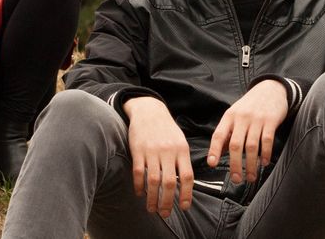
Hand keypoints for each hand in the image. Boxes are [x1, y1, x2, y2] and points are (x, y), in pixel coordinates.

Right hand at [123, 97, 193, 218]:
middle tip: (165, 213)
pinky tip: (139, 193)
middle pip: (169, 182)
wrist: (149, 110)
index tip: (184, 207)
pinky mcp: (138, 150)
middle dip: (167, 202)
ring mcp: (152, 151)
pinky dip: (139, 186)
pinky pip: (138, 172)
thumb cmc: (167, 129)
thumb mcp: (180, 141)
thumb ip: (183, 161)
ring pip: (153, 181)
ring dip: (152, 198)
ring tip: (152, 208)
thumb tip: (186, 184)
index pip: (187, 176)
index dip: (186, 194)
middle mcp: (168, 151)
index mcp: (182, 150)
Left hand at [206, 80, 287, 184]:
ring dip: (251, 165)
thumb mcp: (235, 115)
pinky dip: (265, 154)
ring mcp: (257, 119)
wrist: (270, 88)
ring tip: (251, 177)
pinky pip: (267, 141)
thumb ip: (227, 133)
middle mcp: (241, 118)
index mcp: (229, 117)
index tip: (211, 164)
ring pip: (251, 146)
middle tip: (236, 179)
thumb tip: (216, 155)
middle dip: (235, 165)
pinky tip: (264, 163)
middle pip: (235, 145)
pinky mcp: (271, 120)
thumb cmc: (249, 106)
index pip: (218, 135)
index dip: (214, 150)